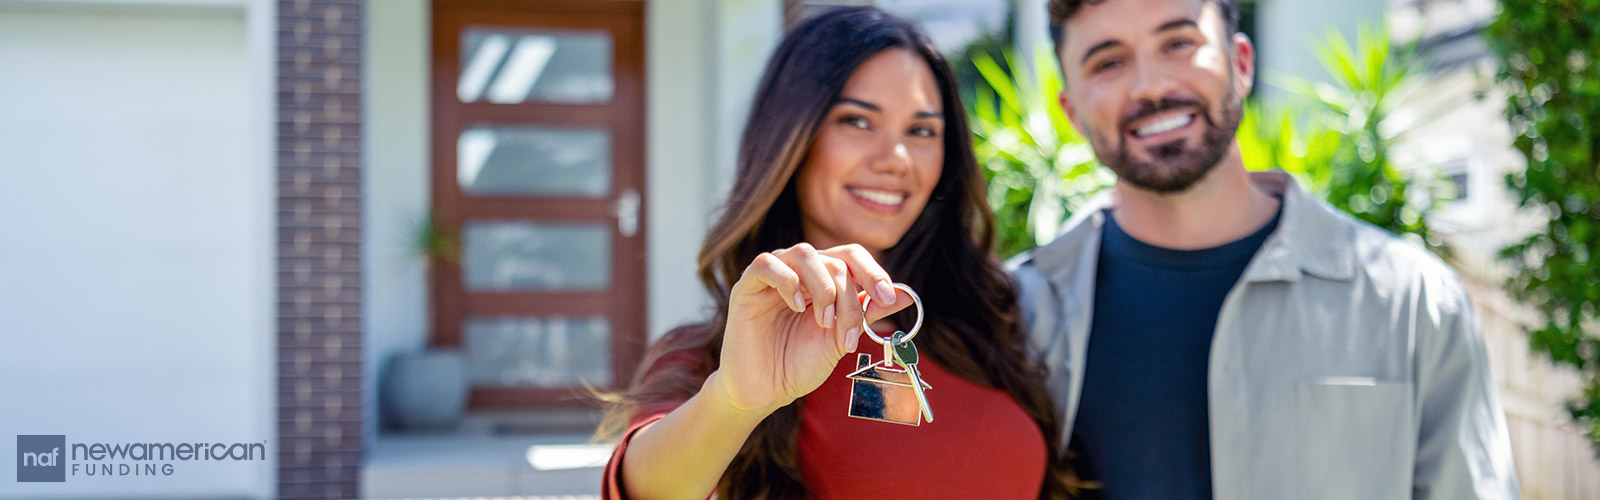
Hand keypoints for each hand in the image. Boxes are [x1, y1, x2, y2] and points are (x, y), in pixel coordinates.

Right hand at [713, 243, 913, 414]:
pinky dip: (787, 281)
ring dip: (823, 288)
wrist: (765, 391)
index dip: (873, 272)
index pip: (851, 257)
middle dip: (849, 297)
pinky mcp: (746, 287)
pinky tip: (797, 307)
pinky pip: (766, 264)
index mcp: (822, 280)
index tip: (888, 299)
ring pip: (804, 254)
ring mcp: (772, 276)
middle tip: (847, 331)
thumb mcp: (841, 339)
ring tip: (824, 323)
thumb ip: (868, 314)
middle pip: (834, 260)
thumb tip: (907, 294)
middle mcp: (799, 272)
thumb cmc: (799, 364)